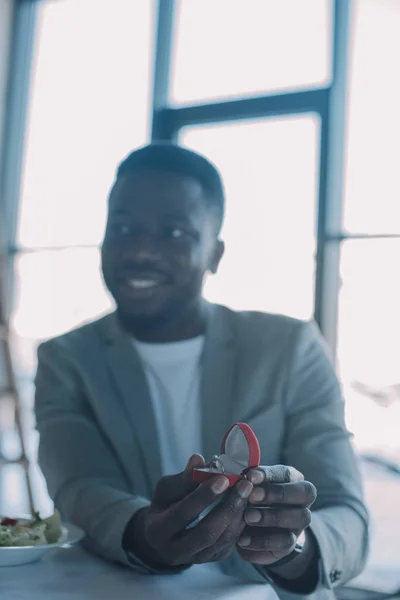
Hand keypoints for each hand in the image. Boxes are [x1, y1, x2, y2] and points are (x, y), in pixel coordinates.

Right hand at [124, 454, 252, 568]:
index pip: (183, 513)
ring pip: (221, 541)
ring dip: (237, 514)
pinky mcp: (211, 559)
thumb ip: (184, 477)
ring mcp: (195, 559)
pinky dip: (240, 524)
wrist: (165, 532)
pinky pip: (229, 545)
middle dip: (227, 507)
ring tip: (248, 492)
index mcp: (158, 530)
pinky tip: (246, 505)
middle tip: (244, 485)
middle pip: (206, 533)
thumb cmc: (166, 504)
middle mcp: (175, 551)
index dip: (204, 496)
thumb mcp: (167, 488)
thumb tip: (199, 459)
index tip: (223, 478)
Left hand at [237, 465, 316, 566]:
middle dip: (276, 493)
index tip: (250, 476)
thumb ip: (243, 480)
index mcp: (292, 479)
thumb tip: (223, 469)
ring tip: (247, 517)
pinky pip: (285, 542)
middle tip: (252, 496)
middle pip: (304, 492)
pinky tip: (244, 539)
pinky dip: (263, 541)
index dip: (270, 474)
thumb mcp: (248, 488)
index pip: (287, 473)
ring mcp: (299, 522)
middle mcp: (302, 499)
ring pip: (298, 517)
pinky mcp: (292, 543)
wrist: (257, 533)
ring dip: (271, 516)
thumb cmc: (250, 500)